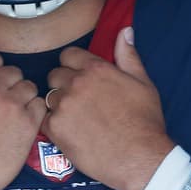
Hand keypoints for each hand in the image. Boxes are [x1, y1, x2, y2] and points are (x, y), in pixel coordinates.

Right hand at [0, 49, 46, 189]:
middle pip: (14, 72)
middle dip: (10, 84)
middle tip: (3, 103)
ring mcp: (12, 106)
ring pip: (30, 88)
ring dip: (24, 97)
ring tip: (14, 114)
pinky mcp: (27, 126)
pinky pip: (40, 107)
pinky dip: (35, 113)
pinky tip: (24, 124)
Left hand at [42, 27, 173, 189]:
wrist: (139, 158)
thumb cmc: (145, 122)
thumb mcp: (143, 83)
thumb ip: (128, 55)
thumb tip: (125, 31)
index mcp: (96, 69)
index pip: (68, 55)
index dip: (73, 65)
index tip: (80, 77)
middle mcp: (76, 83)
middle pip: (54, 75)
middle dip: (64, 85)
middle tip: (79, 101)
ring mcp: (64, 106)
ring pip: (49, 98)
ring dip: (59, 105)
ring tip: (76, 119)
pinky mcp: (56, 129)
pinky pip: (45, 120)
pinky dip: (55, 126)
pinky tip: (71, 132)